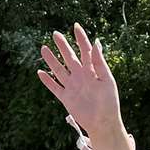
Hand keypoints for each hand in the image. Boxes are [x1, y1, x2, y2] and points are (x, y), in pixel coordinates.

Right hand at [38, 24, 122, 140]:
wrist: (103, 123)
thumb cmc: (109, 102)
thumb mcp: (106, 80)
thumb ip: (99, 62)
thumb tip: (96, 42)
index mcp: (92, 71)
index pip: (85, 50)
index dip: (81, 38)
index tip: (75, 26)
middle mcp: (80, 76)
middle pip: (69, 57)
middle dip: (62, 46)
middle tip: (55, 34)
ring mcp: (72, 87)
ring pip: (59, 70)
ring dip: (52, 60)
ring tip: (44, 48)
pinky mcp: (66, 98)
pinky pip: (55, 87)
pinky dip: (47, 81)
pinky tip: (40, 72)